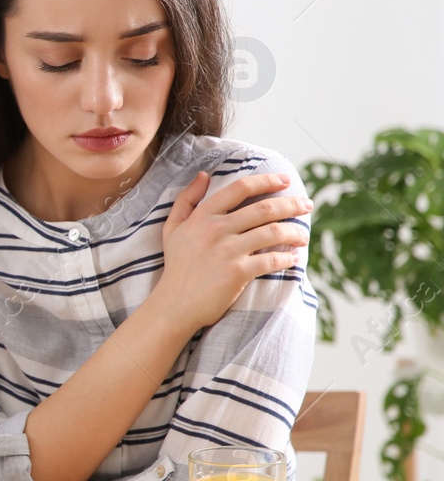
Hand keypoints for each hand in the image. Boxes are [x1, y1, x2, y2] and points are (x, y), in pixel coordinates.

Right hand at [150, 170, 310, 333]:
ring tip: (303, 235)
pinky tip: (293, 258)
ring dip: (295, 232)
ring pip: (273, 232)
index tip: (284, 180)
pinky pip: (272, 260)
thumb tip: (204, 175)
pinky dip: (287, 258)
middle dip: (292, 204)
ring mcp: (227, 250)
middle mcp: (216, 229)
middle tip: (307, 205)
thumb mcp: (173, 229)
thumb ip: (186, 200)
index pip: (240, 189)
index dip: (266, 180)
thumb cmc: (177, 266)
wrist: (174, 305)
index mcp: (202, 216)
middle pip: (264, 208)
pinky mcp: (237, 272)